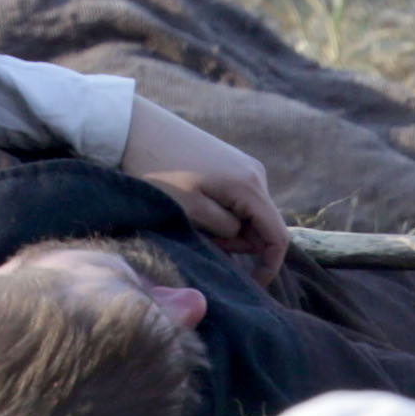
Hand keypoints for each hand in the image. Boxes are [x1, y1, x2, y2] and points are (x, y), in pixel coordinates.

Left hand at [114, 95, 287, 272]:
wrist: (137, 128)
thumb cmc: (158, 170)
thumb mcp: (190, 208)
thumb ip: (224, 229)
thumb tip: (243, 237)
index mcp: (250, 186)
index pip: (277, 237)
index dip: (268, 267)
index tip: (249, 287)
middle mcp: (256, 174)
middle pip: (263, 227)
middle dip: (238, 245)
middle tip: (202, 242)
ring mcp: (244, 167)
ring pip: (248, 215)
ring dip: (227, 230)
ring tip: (193, 222)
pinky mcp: (231, 164)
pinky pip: (238, 201)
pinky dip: (222, 214)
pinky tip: (196, 209)